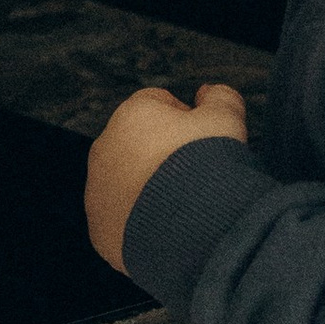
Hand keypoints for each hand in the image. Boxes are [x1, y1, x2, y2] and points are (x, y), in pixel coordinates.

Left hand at [84, 80, 249, 272]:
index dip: (186, 120)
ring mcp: (98, 192)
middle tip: (195, 175)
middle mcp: (105, 149)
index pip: (158, 104)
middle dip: (163, 155)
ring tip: (182, 206)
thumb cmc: (207, 168)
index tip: (204, 140)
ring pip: (125, 184)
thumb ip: (220, 97)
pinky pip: (121, 221)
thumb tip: (209, 93)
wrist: (193, 229)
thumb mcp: (226, 119)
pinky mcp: (100, 229)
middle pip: (137, 144)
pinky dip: (140, 223)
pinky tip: (167, 230)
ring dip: (149, 190)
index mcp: (132, 115)